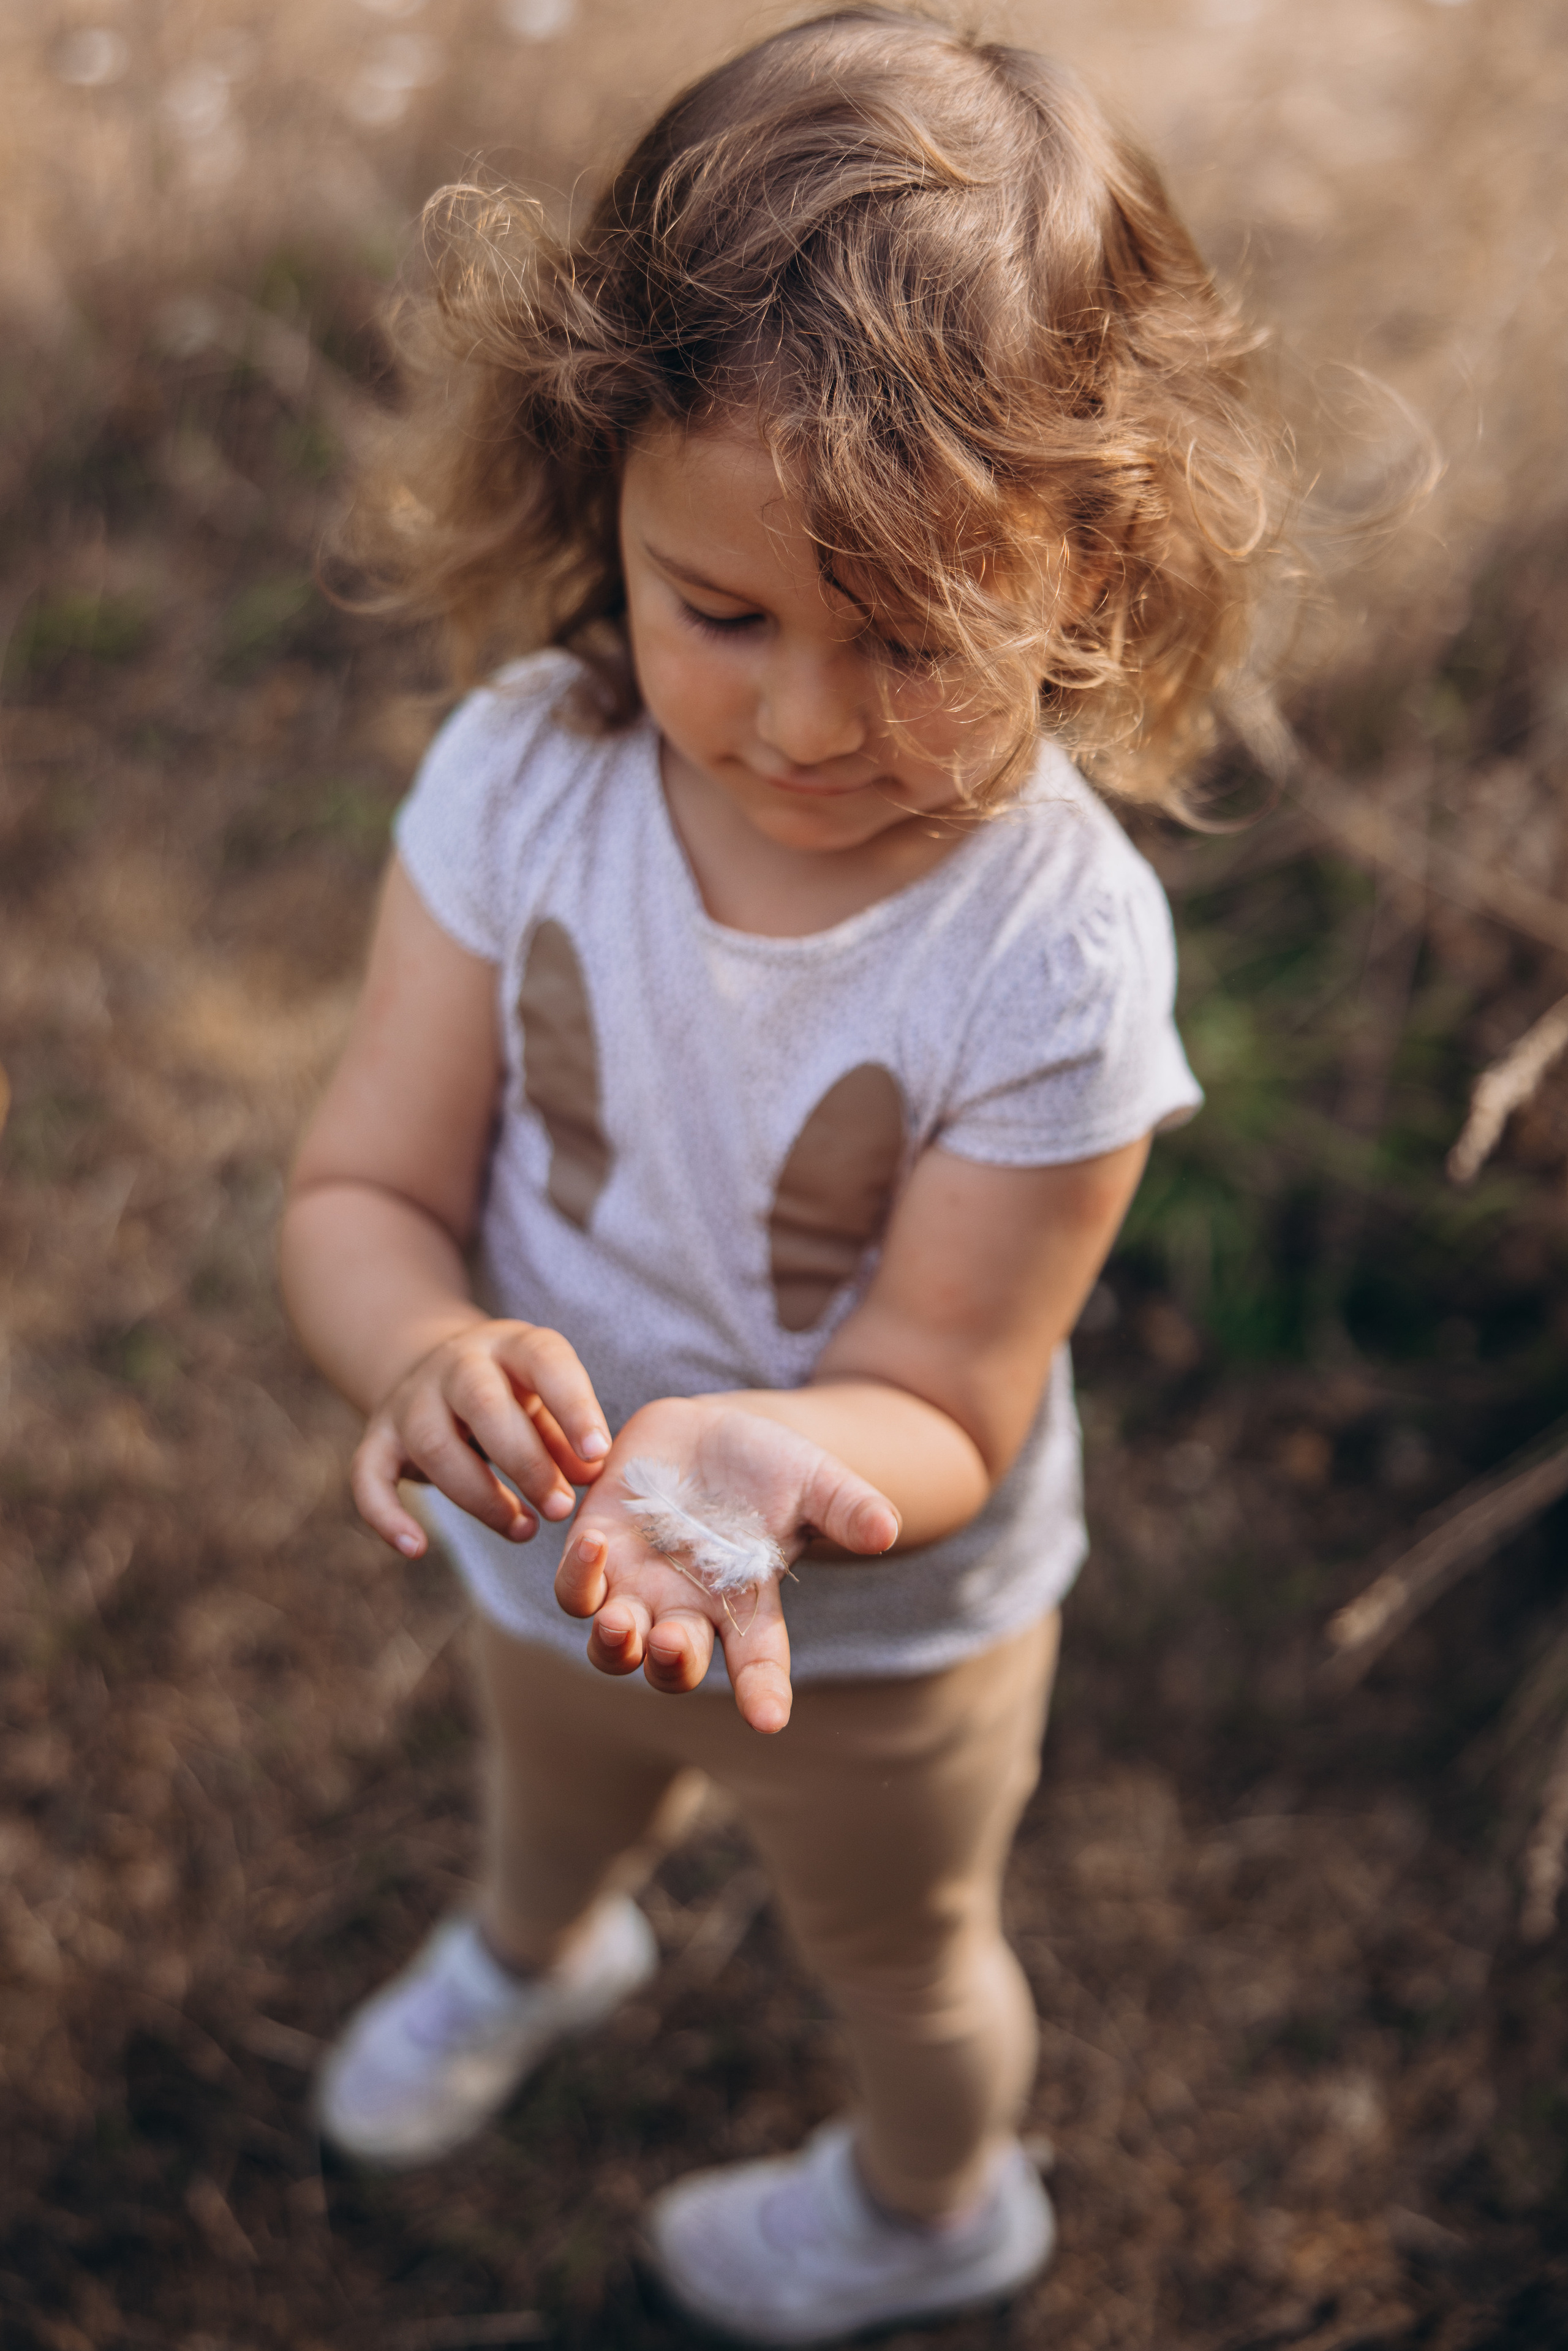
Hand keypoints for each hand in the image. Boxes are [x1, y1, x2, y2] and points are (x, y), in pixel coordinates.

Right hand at [351, 1318, 611, 1557]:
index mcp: (510, 1346)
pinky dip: (386, 1515)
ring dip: (480, 1497)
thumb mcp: (544, 1399)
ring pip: (433, 1445)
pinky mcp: (378, 1437)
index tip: (598, 1454)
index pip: (544, 1361)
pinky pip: (368, 1475)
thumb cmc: (511, 1392)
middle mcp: (456, 1365)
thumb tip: (588, 1475)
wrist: (433, 1366)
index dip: (573, 1406)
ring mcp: (410, 1400)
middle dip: (525, 1462)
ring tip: (523, 1529)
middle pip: (482, 1404)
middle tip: (559, 1509)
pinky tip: (416, 1549)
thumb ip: (568, 1435)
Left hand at [554, 1398, 898, 1735]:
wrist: (708, 1433)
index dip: (763, 1693)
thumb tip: (888, 1531)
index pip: (758, 1665)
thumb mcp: (815, 1481)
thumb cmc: (770, 1467)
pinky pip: (578, 1588)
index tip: (770, 1719)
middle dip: (671, 1663)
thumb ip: (847, 1507)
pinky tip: (594, 1547)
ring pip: (614, 1647)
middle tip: (670, 1643)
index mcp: (746, 1607)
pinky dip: (581, 1577)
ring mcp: (637, 1586)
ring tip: (618, 1624)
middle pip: (674, 1665)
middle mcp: (687, 1610)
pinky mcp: (597, 1550)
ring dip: (614, 1644)